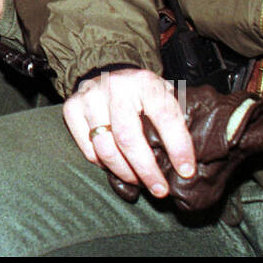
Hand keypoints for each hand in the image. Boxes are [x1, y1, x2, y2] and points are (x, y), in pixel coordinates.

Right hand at [62, 68, 194, 197]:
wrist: (107, 74)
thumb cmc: (142, 93)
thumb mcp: (164, 95)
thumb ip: (176, 119)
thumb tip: (190, 160)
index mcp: (145, 81)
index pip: (164, 116)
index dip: (178, 146)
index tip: (186, 171)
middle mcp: (115, 86)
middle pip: (128, 137)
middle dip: (146, 169)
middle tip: (159, 189)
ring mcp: (90, 97)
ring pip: (105, 147)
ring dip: (124, 172)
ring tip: (138, 181)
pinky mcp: (71, 108)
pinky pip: (87, 148)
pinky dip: (102, 164)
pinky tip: (117, 166)